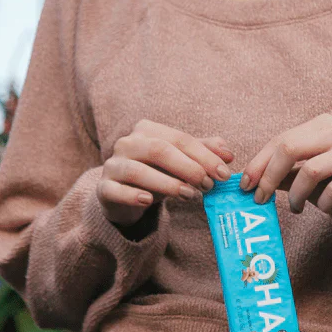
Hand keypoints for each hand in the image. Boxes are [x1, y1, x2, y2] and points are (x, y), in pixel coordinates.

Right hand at [97, 119, 234, 226]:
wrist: (123, 196)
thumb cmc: (156, 173)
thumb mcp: (180, 161)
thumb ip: (203, 153)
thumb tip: (229, 153)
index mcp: (147, 130)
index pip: (180, 139)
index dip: (204, 155)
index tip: (224, 173)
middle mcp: (127, 143)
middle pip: (160, 150)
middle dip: (188, 168)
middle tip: (208, 185)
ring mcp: (112, 165)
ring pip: (138, 171)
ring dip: (167, 183)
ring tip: (190, 195)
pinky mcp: (103, 188)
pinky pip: (116, 190)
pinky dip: (132, 195)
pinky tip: (148, 201)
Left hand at [240, 113, 331, 218]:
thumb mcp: (305, 176)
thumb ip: (281, 174)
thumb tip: (248, 182)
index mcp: (322, 124)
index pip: (282, 140)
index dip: (259, 163)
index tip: (245, 186)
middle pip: (291, 148)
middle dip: (270, 176)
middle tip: (260, 200)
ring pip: (311, 170)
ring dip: (296, 195)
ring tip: (295, 208)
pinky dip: (324, 203)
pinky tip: (324, 207)